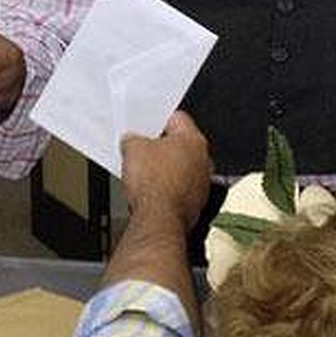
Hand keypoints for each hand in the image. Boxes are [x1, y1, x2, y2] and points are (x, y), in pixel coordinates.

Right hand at [120, 111, 210, 229]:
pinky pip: (180, 188)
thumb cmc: (154, 185)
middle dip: (160, 147)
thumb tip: (131, 141)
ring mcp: (202, 183)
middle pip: (180, 144)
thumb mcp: (132, 149)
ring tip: (144, 173)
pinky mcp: (196, 203)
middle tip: (141, 149)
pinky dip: (167, 188)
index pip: (177, 118)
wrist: (158, 219)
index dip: (157, 119)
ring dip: (165, 169)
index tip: (145, 126)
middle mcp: (204, 160)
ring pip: (181, 167)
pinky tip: (151, 191)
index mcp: (193, 139)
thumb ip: (133, 138)